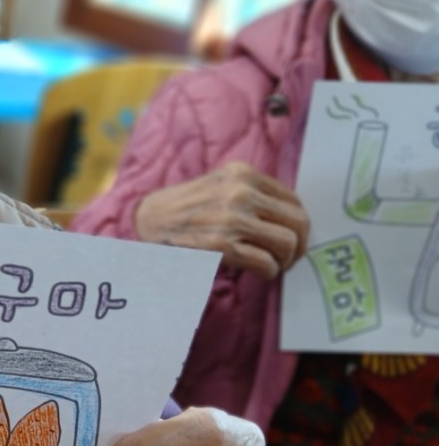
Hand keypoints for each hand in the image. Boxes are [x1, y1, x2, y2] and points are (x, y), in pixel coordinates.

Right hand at [134, 162, 309, 278]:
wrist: (147, 221)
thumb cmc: (186, 208)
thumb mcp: (220, 185)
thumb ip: (253, 194)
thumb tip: (292, 219)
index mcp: (242, 173)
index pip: (294, 200)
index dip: (299, 224)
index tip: (292, 238)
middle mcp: (240, 192)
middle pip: (298, 221)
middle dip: (299, 245)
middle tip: (289, 257)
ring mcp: (231, 218)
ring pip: (287, 243)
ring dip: (285, 260)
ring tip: (274, 265)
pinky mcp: (221, 245)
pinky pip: (266, 263)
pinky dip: (268, 272)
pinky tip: (259, 272)